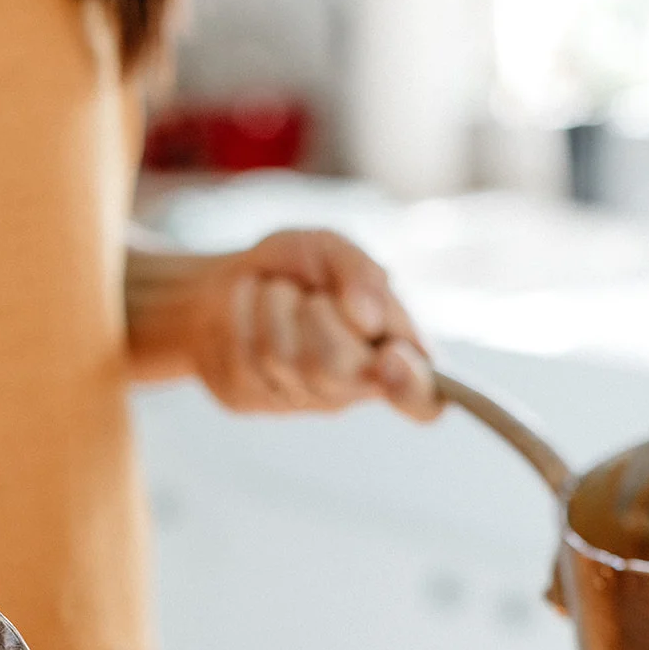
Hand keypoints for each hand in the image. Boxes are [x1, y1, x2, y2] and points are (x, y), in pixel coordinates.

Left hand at [126, 229, 440, 421]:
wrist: (226, 285)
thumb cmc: (294, 270)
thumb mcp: (331, 248)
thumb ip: (359, 270)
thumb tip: (370, 315)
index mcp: (395, 351)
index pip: (423, 400)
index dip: (411, 388)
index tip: (390, 358)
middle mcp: (354, 385)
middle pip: (338, 368)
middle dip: (317, 315)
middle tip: (310, 296)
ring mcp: (303, 399)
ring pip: (287, 360)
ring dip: (275, 308)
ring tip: (276, 295)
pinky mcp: (255, 401)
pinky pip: (246, 359)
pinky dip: (243, 316)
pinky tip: (247, 313)